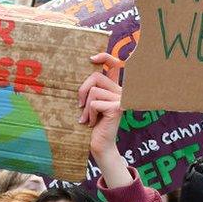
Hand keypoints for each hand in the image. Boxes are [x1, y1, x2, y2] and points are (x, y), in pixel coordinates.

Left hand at [77, 53, 129, 188]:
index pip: (114, 65)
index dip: (104, 57)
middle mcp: (122, 91)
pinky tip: (92, 123)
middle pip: (96, 76)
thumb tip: (84, 70)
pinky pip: (94, 103)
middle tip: (80, 105)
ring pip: (93, 91)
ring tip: (88, 118)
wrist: (100, 144)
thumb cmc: (93, 124)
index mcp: (115, 88)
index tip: (91, 59)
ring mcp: (121, 99)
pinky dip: (89, 114)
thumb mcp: (90, 103)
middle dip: (83, 90)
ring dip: (86, 107)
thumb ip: (91, 88)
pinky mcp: (117, 108)